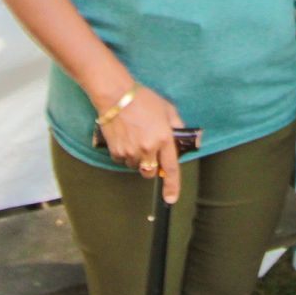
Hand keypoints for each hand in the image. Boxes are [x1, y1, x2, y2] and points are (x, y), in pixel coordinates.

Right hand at [96, 85, 184, 203]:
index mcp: (163, 139)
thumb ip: (176, 125)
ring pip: (136, 167)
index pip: (171, 168)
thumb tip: (179, 138)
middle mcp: (148, 149)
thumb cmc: (143, 99)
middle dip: (152, 165)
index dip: (172, 186)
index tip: (171, 198)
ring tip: (135, 137)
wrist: (116, 95)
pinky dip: (125, 154)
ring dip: (138, 158)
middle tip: (149, 148)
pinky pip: (123, 161)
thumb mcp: (167, 109)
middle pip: (151, 172)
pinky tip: (125, 137)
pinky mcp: (116, 152)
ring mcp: (131, 152)